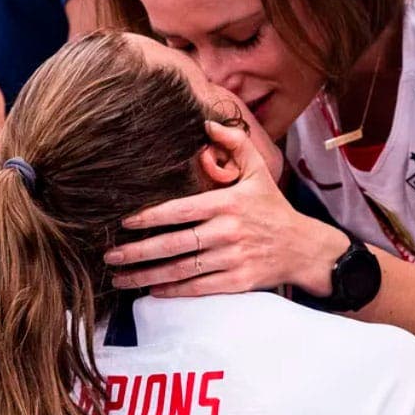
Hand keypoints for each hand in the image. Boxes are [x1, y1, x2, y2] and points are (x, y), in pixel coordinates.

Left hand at [105, 121, 347, 297]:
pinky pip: (198, 288)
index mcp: (227, 204)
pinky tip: (152, 291)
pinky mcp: (237, 283)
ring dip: (147, 275)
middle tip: (110, 254)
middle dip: (138, 251)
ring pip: (181, 269)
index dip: (151, 217)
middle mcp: (227, 232)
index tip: (125, 223)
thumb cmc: (274, 208)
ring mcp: (232, 259)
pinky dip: (173, 291)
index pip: (181, 210)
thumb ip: (236, 143)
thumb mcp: (260, 171)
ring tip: (120, 277)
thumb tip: (208, 123)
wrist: (304, 248)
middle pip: (174, 244)